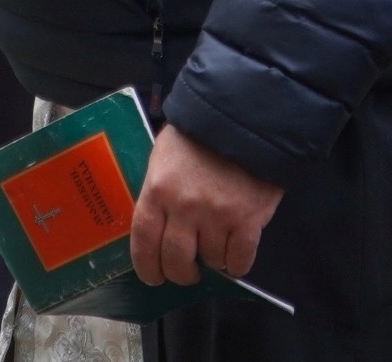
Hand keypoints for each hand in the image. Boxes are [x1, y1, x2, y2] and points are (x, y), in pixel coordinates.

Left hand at [128, 125, 283, 285]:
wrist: (245, 117)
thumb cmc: (200, 133)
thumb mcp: (164, 155)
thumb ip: (158, 190)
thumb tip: (156, 224)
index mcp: (157, 189)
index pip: (143, 242)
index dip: (146, 267)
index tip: (154, 276)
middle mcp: (184, 207)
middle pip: (176, 260)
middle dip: (181, 272)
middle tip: (187, 270)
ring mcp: (217, 215)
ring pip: (211, 261)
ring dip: (212, 260)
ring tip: (215, 245)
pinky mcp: (248, 219)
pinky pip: (240, 261)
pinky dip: (236, 265)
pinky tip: (235, 255)